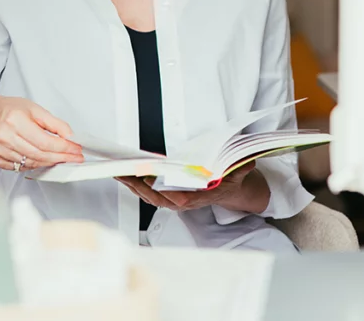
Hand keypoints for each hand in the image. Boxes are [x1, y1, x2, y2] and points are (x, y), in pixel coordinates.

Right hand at [0, 96, 83, 170]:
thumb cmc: (14, 111)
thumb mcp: (36, 109)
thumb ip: (55, 124)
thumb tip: (70, 137)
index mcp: (15, 120)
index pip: (45, 141)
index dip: (64, 147)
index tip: (76, 149)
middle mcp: (5, 136)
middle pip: (39, 155)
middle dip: (61, 157)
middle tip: (75, 157)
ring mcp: (0, 150)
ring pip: (32, 163)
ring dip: (50, 162)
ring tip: (63, 158)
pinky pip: (21, 168)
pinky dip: (36, 165)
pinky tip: (44, 159)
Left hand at [115, 164, 268, 213]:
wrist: (230, 190)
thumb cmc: (231, 179)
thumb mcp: (241, 172)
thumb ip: (241, 167)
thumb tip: (246, 161)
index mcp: (200, 197)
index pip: (181, 198)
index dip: (165, 191)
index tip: (152, 182)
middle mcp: (184, 201)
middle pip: (157, 196)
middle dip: (138, 185)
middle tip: (124, 171)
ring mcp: (174, 201)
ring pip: (148, 195)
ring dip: (131, 183)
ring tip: (117, 169)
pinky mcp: (167, 196)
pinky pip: (147, 192)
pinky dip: (134, 183)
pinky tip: (124, 173)